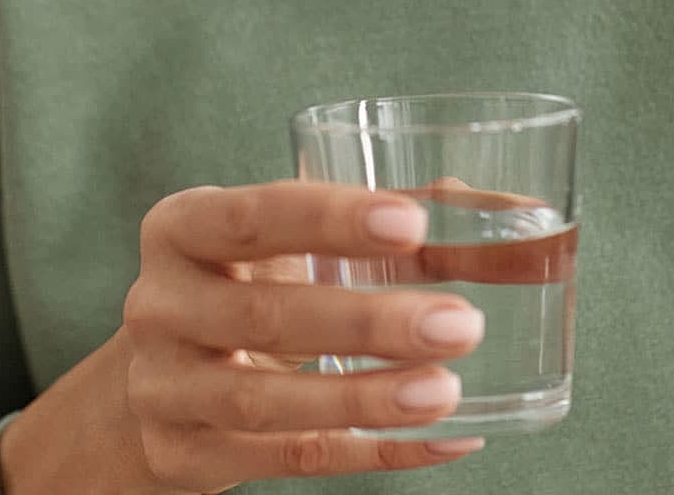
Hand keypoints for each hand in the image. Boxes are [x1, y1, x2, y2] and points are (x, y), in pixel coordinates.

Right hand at [117, 181, 486, 490]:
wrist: (156, 375)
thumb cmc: (250, 281)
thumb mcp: (290, 240)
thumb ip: (390, 220)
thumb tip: (517, 214)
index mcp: (184, 226)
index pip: (255, 215)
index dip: (331, 218)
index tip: (412, 223)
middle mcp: (161, 304)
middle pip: (267, 315)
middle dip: (369, 322)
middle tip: (460, 323)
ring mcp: (165, 388)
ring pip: (269, 401)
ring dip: (366, 399)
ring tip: (447, 390)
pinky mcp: (187, 455)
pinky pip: (287, 460)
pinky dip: (372, 452)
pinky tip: (441, 440)